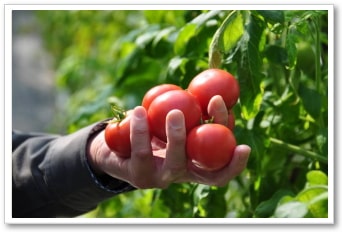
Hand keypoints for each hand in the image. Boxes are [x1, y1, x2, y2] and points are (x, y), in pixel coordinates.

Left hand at [87, 95, 250, 188]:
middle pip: (205, 167)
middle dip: (215, 132)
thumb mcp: (175, 119)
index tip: (244, 146)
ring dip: (177, 135)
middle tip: (214, 102)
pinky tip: (139, 110)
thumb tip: (214, 70)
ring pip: (174, 161)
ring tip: (175, 111)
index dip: (235, 165)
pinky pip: (141, 151)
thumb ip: (194, 104)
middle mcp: (181, 175)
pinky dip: (140, 129)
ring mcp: (160, 178)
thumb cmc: (153, 130)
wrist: (117, 149)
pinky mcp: (137, 175)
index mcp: (194, 166)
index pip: (220, 173)